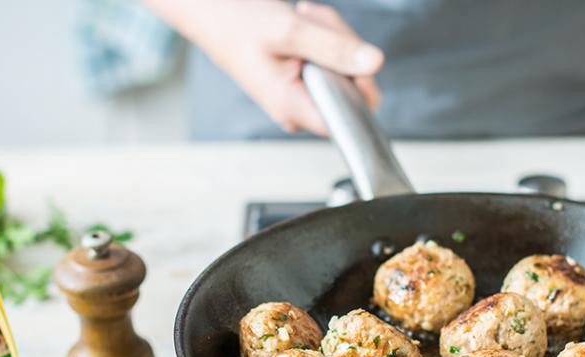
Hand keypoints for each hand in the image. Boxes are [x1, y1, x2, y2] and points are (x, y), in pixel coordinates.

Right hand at [188, 0, 382, 134]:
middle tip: (315, 22)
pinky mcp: (303, 79)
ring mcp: (301, 94)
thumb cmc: (234, 21)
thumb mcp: (290, 30)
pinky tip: (304, 23)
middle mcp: (297, 107)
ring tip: (303, 18)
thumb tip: (373, 64)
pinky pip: (332, 60)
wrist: (210, 9)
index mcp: (291, 106)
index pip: (348, 117)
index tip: (351, 55)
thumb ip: (334, 48)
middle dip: (343, 46)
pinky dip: (325, 35)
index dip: (360, 86)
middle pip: (350, 87)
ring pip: (344, 68)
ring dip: (332, 35)